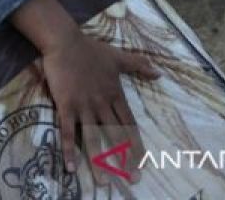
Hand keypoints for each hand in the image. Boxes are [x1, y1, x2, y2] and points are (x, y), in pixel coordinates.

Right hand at [40, 31, 158, 174]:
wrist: (65, 42)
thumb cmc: (91, 49)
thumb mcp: (118, 57)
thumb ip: (139, 66)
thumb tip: (159, 74)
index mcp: (115, 95)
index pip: (129, 125)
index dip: (136, 145)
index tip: (143, 163)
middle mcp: (102, 104)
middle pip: (115, 136)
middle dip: (124, 159)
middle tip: (132, 180)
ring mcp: (84, 106)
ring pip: (93, 138)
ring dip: (99, 162)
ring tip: (104, 182)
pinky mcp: (66, 105)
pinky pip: (67, 131)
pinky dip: (69, 150)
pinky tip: (70, 167)